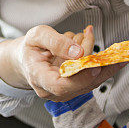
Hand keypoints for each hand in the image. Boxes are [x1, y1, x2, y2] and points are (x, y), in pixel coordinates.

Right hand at [0, 25, 127, 101]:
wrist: (26, 60)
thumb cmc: (30, 48)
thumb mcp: (37, 36)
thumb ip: (56, 42)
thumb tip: (79, 52)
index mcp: (39, 78)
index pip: (61, 86)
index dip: (80, 77)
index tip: (95, 64)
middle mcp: (52, 91)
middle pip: (81, 83)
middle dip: (91, 58)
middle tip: (91, 36)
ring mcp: (65, 93)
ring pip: (91, 81)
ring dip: (97, 58)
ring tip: (88, 35)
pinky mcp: (75, 88)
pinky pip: (93, 79)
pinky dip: (100, 63)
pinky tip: (102, 49)